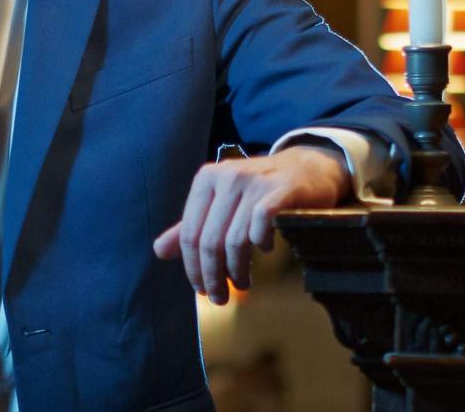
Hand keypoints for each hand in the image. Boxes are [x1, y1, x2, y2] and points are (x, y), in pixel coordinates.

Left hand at [151, 146, 350, 303]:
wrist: (305, 167)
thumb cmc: (258, 190)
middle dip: (213, 276)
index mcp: (206, 179)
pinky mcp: (281, 189)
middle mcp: (227, 177)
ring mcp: (254, 181)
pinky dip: (260, 245)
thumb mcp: (220, 202)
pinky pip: (261, 224)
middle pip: (209, 240)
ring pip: (234, 239)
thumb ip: (191, 226)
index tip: (201, 289)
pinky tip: (263, 251)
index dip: (193, 267)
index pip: (189, 233)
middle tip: (220, 297)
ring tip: (241, 284)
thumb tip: (159, 251)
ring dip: (237, 270)